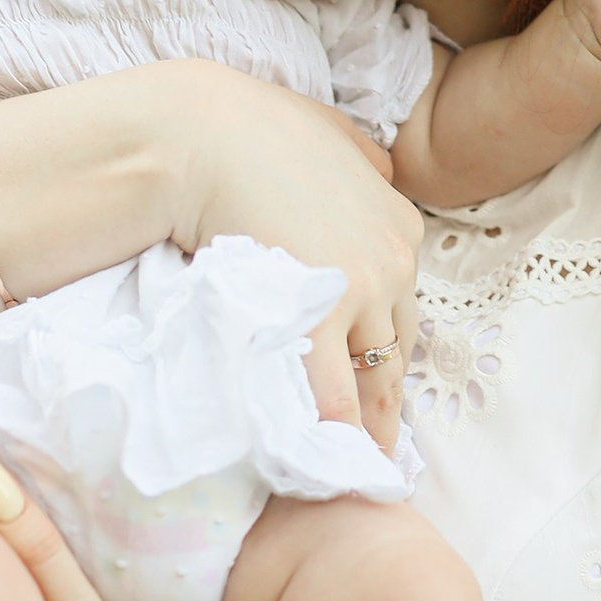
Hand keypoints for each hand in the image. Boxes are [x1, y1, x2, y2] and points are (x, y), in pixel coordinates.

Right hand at [164, 67, 424, 451]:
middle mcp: (394, 260)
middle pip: (395, 351)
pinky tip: (323, 464)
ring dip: (361, 429)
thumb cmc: (249, 128)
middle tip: (372, 450)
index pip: (402, 308)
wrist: (198, 137)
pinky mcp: (321, 317)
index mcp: (399, 223)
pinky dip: (332, 435)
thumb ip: (359, 156)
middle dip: (383, 403)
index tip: (372, 384)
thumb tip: (379, 166)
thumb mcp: (328, 130)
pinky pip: (334, 396)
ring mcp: (363, 290)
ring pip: (372, 382)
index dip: (383, 351)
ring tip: (349, 472)